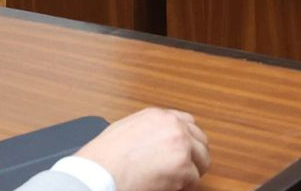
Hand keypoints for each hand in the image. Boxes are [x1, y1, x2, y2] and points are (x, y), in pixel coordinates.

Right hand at [72, 107, 209, 190]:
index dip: (187, 139)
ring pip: (202, 160)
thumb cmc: (104, 157)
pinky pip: (193, 179)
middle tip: (185, 169)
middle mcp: (174, 127)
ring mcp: (181, 146)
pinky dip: (183, 186)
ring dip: (191, 171)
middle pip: (200, 140)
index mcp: (159, 116)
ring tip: (176, 179)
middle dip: (194, 155)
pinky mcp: (183, 168)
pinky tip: (166, 186)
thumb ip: (149, 129)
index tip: (185, 149)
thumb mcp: (126, 129)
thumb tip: (158, 139)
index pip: (188, 122)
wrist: (98, 174)